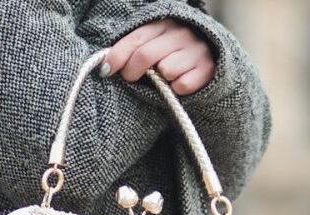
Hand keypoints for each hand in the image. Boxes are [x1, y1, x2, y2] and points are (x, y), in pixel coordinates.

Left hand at [99, 19, 215, 95]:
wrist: (208, 63)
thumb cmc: (170, 58)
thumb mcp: (152, 47)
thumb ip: (133, 51)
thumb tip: (106, 66)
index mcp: (164, 25)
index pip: (136, 39)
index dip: (117, 56)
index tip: (105, 71)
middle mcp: (181, 34)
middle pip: (146, 55)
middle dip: (131, 72)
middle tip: (130, 79)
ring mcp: (196, 50)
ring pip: (166, 70)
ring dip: (160, 81)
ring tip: (164, 78)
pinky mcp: (207, 68)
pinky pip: (182, 85)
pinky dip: (177, 90)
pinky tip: (178, 84)